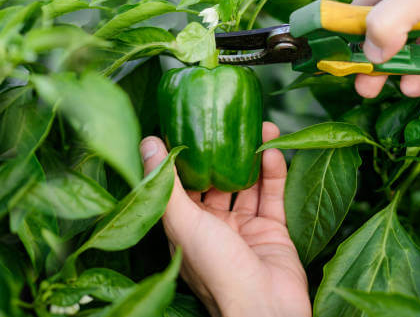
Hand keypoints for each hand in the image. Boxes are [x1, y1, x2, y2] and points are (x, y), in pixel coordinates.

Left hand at [140, 122, 310, 316]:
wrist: (265, 307)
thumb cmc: (217, 269)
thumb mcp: (184, 222)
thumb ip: (166, 183)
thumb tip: (146, 142)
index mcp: (186, 228)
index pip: (183, 186)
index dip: (187, 157)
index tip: (192, 124)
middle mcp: (214, 228)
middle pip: (219, 181)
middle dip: (226, 152)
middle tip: (233, 121)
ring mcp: (245, 230)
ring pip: (249, 185)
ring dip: (254, 157)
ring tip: (262, 127)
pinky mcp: (273, 231)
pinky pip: (272, 196)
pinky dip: (273, 174)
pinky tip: (273, 151)